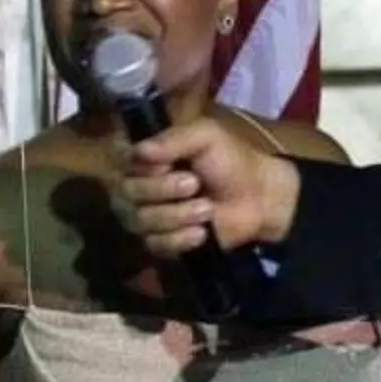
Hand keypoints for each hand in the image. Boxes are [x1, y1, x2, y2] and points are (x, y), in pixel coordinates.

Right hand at [114, 117, 300, 257]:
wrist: (258, 198)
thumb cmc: (230, 161)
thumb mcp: (206, 137)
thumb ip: (173, 139)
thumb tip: (138, 151)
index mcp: (148, 157)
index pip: (122, 160)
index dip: (141, 165)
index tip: (167, 163)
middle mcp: (141, 185)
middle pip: (130, 191)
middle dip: (163, 189)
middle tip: (195, 184)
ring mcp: (150, 216)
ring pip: (142, 220)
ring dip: (178, 214)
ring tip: (207, 208)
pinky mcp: (163, 243)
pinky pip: (156, 244)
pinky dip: (180, 239)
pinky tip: (202, 232)